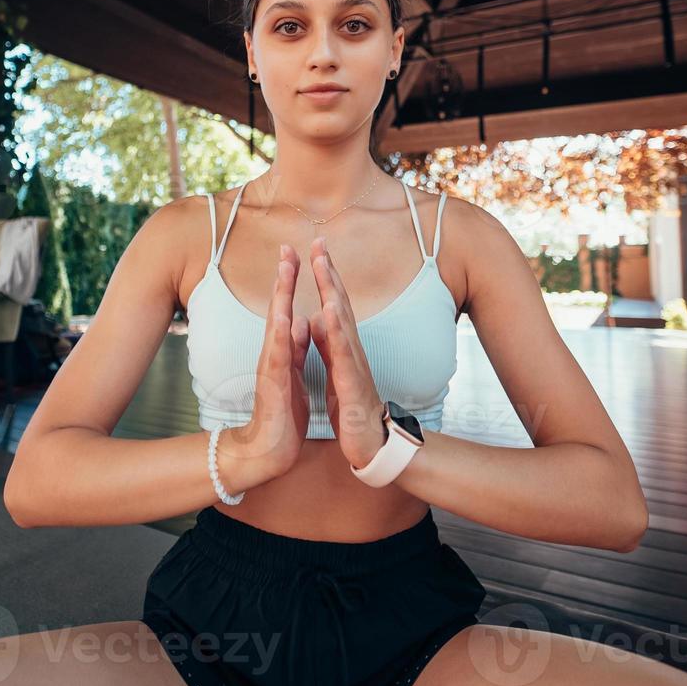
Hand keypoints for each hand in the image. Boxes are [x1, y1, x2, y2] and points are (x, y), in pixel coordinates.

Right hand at [227, 244, 310, 481]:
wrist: (269, 450)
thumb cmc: (282, 413)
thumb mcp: (293, 374)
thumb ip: (295, 348)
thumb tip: (300, 321)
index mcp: (283, 350)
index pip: (286, 309)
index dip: (291, 281)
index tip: (296, 252)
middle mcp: (273, 353)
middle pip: (279, 309)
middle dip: (283, 278)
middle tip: (287, 247)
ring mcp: (271, 368)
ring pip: (276, 326)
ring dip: (280, 298)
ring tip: (285, 271)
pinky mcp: (273, 386)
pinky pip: (278, 357)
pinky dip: (281, 337)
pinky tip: (286, 319)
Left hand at [306, 236, 387, 470]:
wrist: (370, 442)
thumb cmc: (352, 406)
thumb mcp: (336, 369)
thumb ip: (329, 343)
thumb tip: (318, 318)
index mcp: (343, 346)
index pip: (333, 303)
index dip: (325, 275)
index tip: (315, 248)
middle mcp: (351, 348)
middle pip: (340, 303)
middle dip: (329, 272)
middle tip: (319, 242)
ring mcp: (354, 363)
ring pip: (343, 322)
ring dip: (333, 292)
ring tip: (323, 266)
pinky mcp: (352, 383)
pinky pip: (343, 354)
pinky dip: (336, 331)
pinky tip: (328, 313)